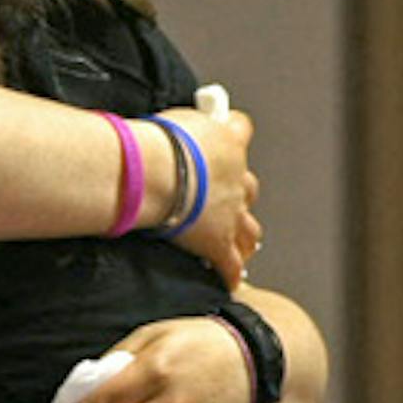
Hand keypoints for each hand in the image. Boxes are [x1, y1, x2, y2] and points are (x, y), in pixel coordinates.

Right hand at [159, 107, 260, 286]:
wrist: (153, 173)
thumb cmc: (156, 144)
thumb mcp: (172, 122)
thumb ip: (184, 129)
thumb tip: (177, 133)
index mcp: (227, 142)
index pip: (241, 128)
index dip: (234, 132)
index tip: (228, 132)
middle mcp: (235, 178)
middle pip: (249, 187)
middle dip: (240, 193)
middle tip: (227, 198)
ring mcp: (230, 213)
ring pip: (249, 230)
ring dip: (243, 236)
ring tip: (238, 243)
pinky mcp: (218, 242)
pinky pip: (231, 264)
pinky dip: (231, 274)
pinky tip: (229, 280)